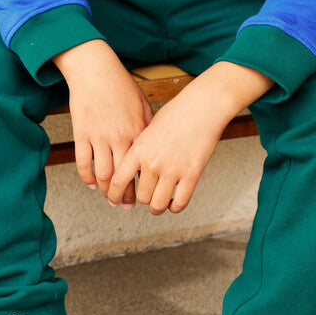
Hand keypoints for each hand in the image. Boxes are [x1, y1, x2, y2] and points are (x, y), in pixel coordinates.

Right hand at [54, 41, 154, 207]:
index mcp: (138, 131)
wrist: (94, 69)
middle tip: (125, 206)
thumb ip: (148, 126)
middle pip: (123, 177)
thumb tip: (154, 144)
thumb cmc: (120, 84)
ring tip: (109, 199)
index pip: (143, 167)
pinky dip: (87, 178)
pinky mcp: (82, 134)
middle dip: (124, 196)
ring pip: (103, 175)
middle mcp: (120, 138)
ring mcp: (99, 137)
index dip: (144, 185)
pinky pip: (83, 163)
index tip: (145, 194)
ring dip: (106, 192)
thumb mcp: (142, 104)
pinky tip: (92, 184)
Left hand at [105, 80, 232, 213]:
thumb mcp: (148, 129)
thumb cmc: (176, 114)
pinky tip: (174, 202)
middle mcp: (153, 162)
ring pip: (157, 204)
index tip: (115, 201)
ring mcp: (172, 169)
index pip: (118, 181)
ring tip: (158, 204)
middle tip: (145, 198)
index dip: (114, 195)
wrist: (201, 107)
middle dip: (142, 200)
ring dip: (157, 208)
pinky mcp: (192, 174)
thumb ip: (139, 150)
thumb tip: (130, 169)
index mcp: (138, 149)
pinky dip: (175, 207)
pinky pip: (180, 202)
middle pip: (140, 196)